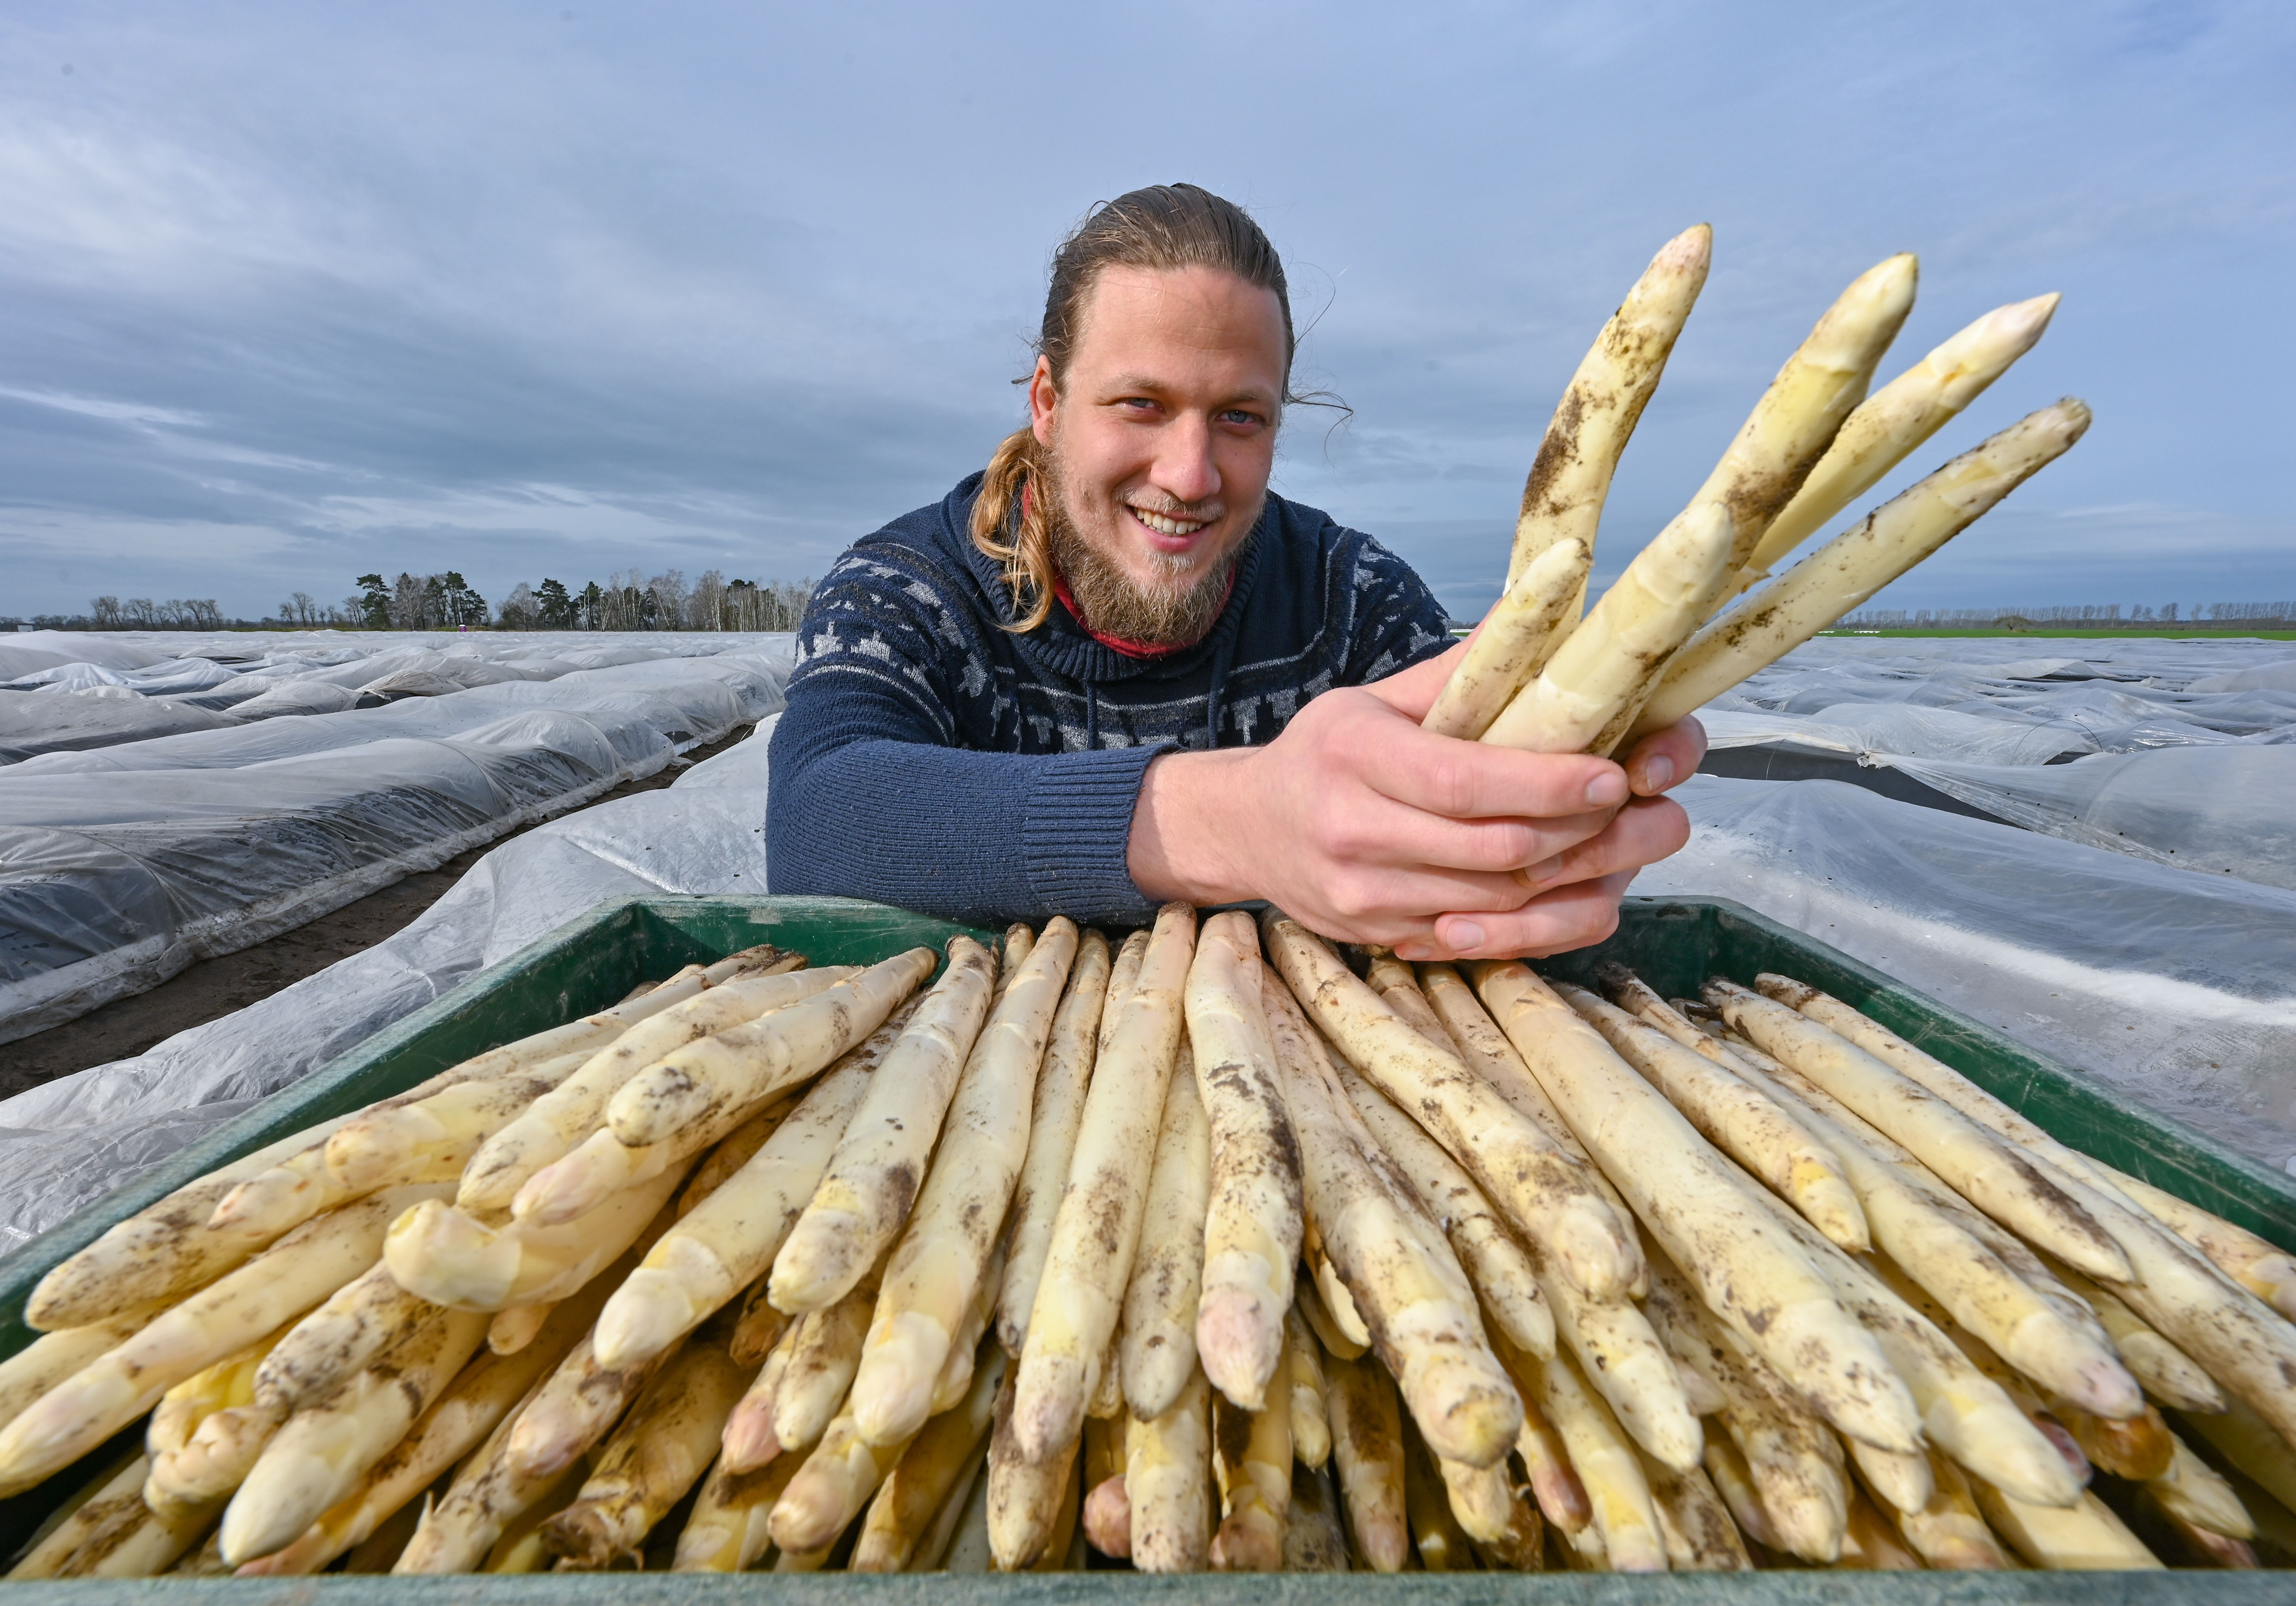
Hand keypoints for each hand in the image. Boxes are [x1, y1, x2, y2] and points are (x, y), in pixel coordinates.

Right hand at [1127, 640, 1705, 959]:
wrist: (1244, 829)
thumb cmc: (1324, 754)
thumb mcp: (1375, 700)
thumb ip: (1462, 671)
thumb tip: (1541, 605)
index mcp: (1355, 756)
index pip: (1465, 781)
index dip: (1547, 783)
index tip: (1611, 774)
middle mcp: (1352, 830)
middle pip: (1493, 848)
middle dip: (1579, 833)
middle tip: (1634, 810)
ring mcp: (1361, 895)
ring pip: (1494, 902)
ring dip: (1567, 877)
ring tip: (1613, 846)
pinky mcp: (1375, 936)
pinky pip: (1473, 937)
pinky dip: (1529, 918)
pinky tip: (1562, 886)